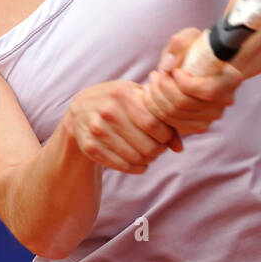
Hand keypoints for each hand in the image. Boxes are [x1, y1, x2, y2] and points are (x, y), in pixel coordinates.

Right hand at [63, 80, 179, 173]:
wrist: (81, 110)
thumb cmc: (119, 101)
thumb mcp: (138, 98)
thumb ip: (161, 116)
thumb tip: (179, 148)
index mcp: (122, 94)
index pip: (153, 124)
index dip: (166, 136)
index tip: (166, 137)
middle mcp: (107, 111)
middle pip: (146, 145)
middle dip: (159, 150)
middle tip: (159, 148)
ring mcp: (96, 130)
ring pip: (135, 158)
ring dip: (148, 160)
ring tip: (149, 153)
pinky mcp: (90, 148)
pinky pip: (122, 166)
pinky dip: (136, 167)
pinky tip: (138, 161)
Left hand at [141, 27, 241, 137]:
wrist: (202, 65)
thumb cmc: (197, 48)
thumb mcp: (190, 37)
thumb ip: (179, 44)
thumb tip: (167, 66)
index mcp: (231, 79)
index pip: (207, 91)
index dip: (183, 82)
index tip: (174, 70)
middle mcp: (225, 101)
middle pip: (185, 104)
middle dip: (162, 88)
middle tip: (155, 75)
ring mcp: (213, 116)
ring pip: (175, 115)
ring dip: (156, 99)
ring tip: (153, 83)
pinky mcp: (198, 126)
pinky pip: (173, 124)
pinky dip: (158, 111)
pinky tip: (154, 96)